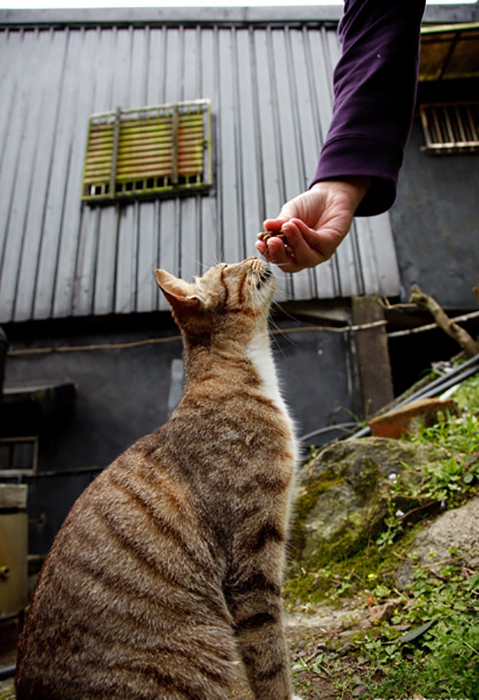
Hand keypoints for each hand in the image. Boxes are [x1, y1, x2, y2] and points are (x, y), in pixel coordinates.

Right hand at [255, 177, 370, 272]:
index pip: (278, 259)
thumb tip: (266, 226)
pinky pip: (316, 243)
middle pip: (290, 265)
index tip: (259, 243)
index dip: (268, 253)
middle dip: (279, 255)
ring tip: (286, 226)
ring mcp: (318, 253)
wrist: (331, 194)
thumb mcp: (291, 212)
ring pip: (305, 258)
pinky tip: (296, 221)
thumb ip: (281, 221)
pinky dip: (305, 233)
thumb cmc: (309, 206)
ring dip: (294, 242)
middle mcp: (304, 256)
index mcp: (291, 251)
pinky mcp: (331, 245)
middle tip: (271, 241)